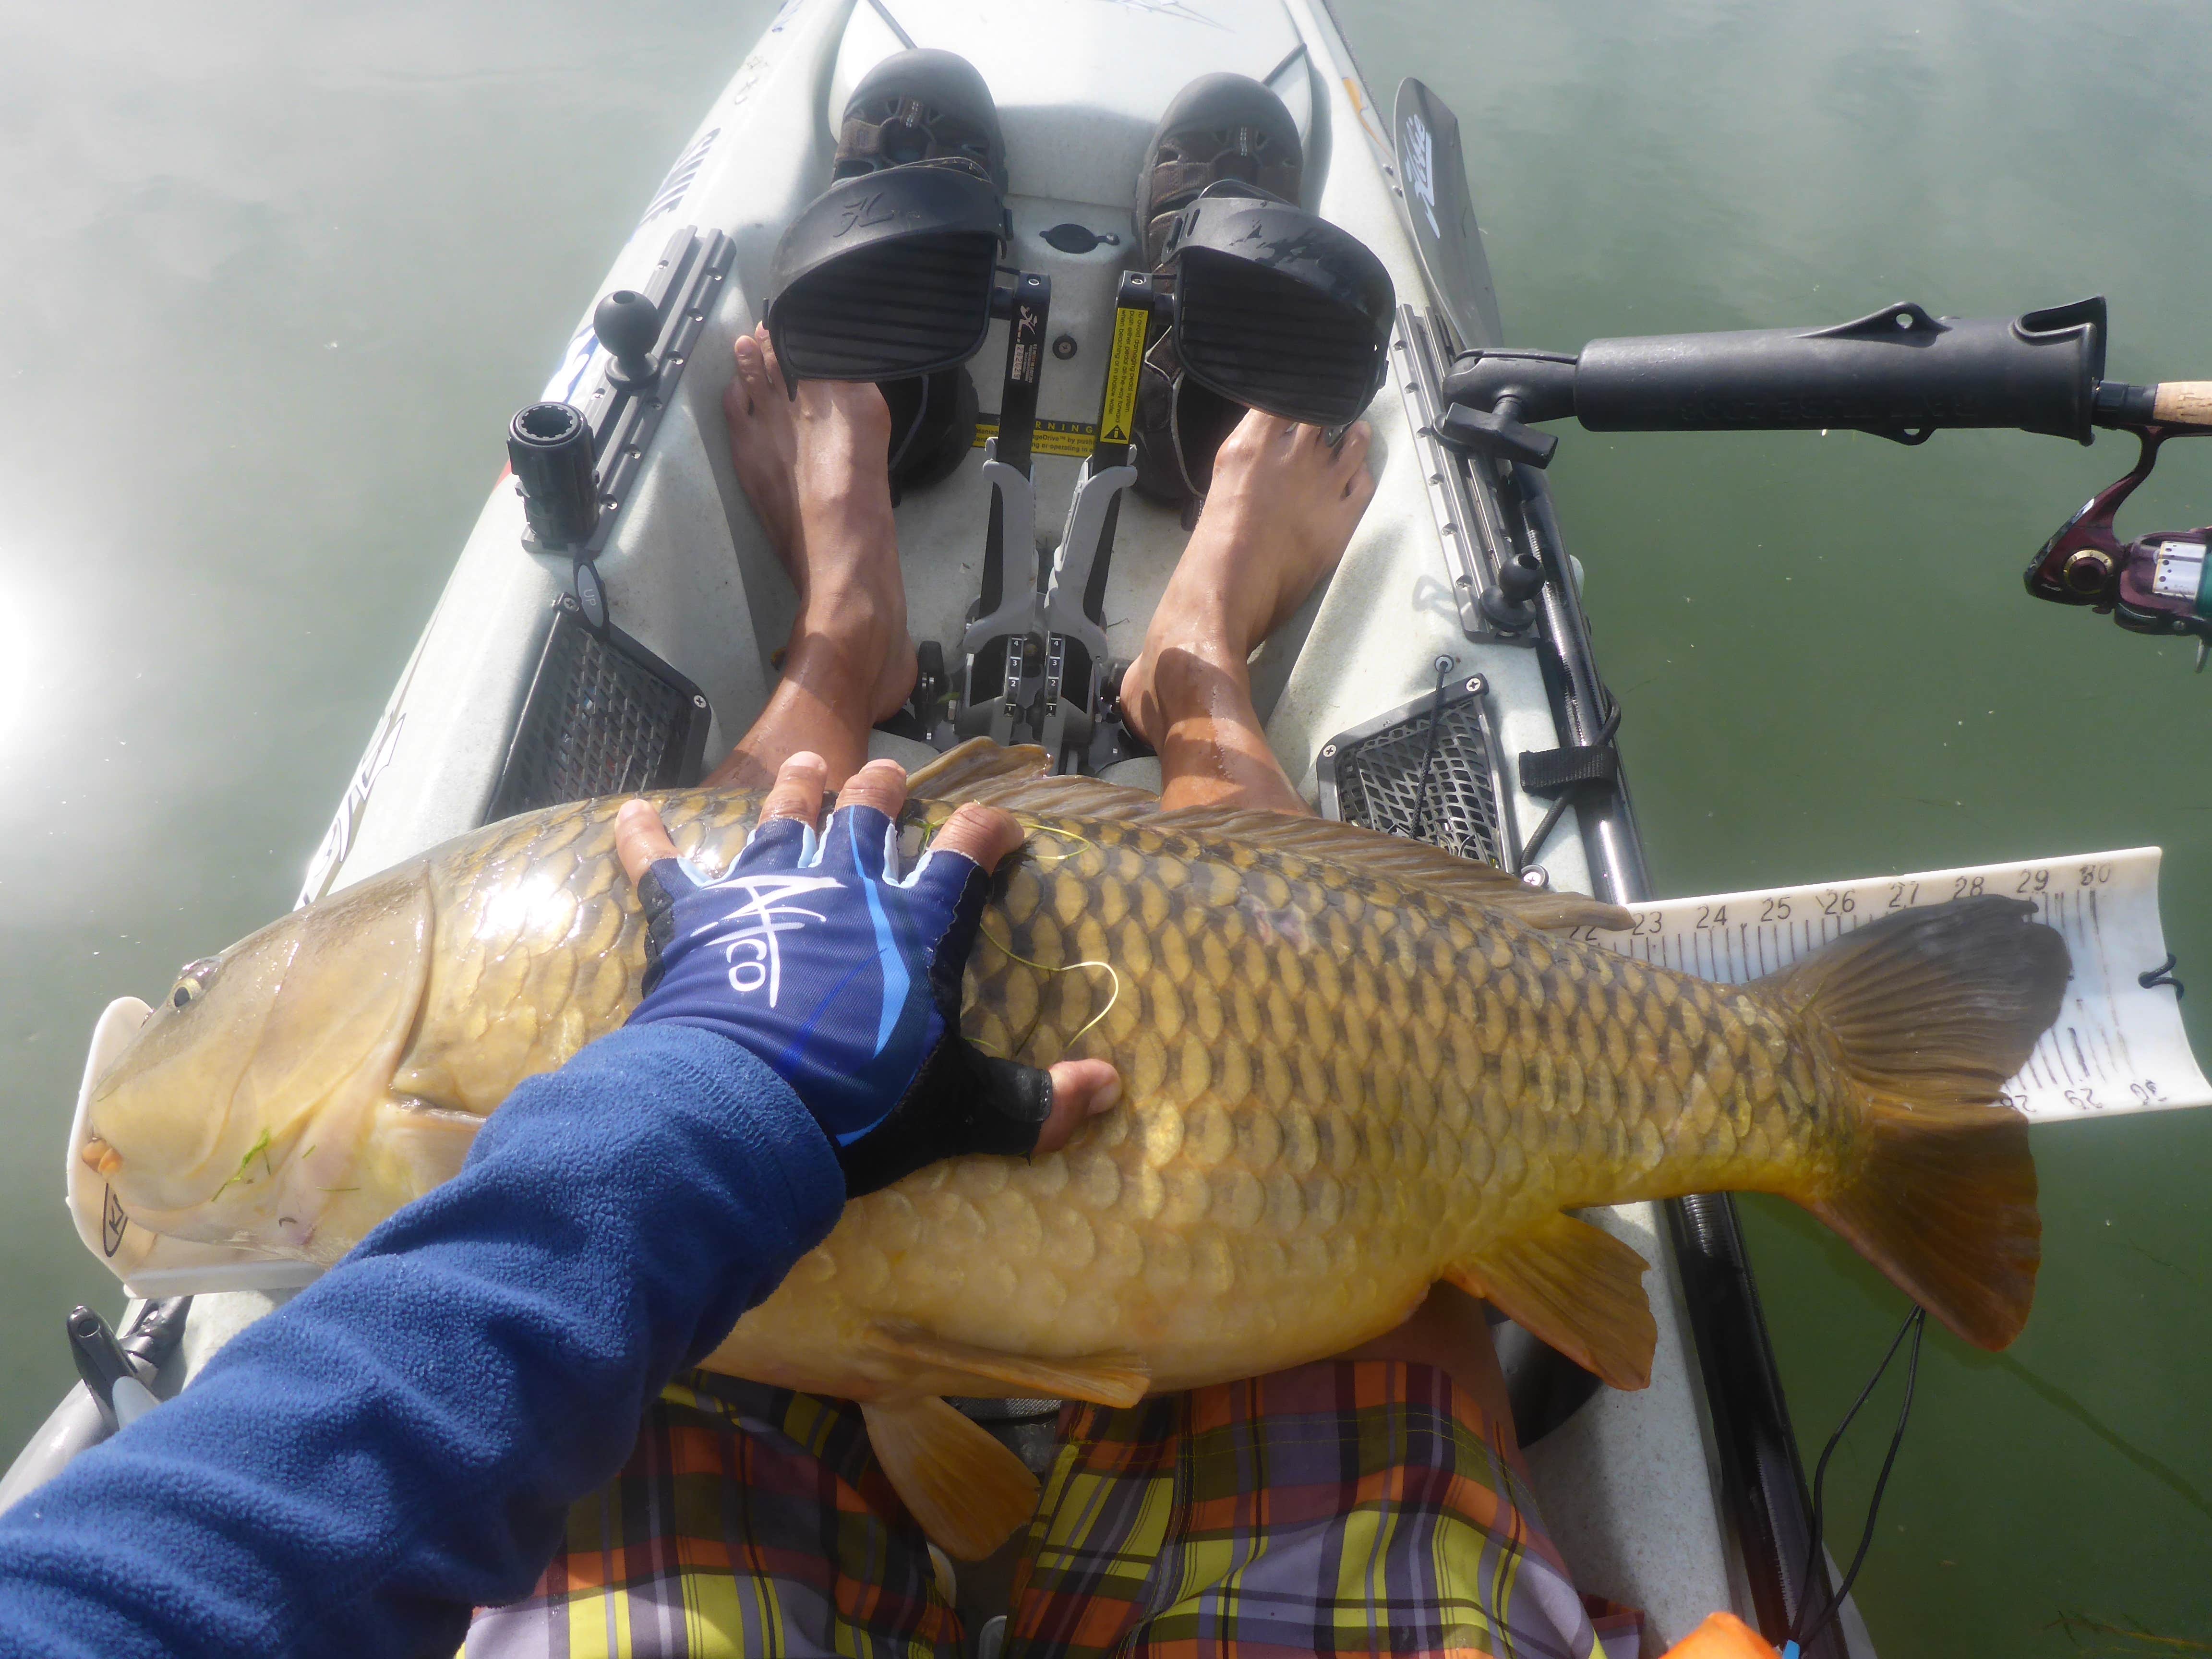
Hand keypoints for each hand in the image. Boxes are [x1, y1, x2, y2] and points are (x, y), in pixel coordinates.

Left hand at [615, 753, 1120, 1194]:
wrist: (747, 1108)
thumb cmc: (861, 1106)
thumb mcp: (960, 1110)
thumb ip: (1033, 1102)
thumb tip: (1107, 1090)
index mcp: (912, 926)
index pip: (963, 858)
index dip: (987, 834)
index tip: (1000, 827)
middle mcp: (843, 890)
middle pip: (867, 818)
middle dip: (880, 791)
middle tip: (884, 776)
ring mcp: (766, 894)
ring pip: (783, 820)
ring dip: (795, 791)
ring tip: (803, 765)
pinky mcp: (695, 918)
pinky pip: (662, 866)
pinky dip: (644, 839)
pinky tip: (632, 814)